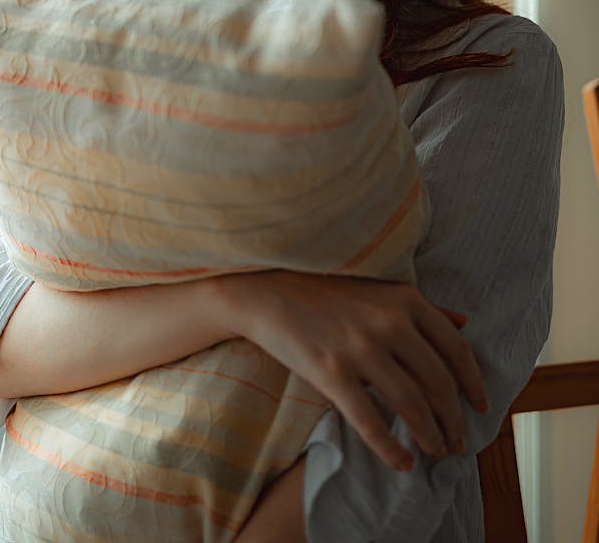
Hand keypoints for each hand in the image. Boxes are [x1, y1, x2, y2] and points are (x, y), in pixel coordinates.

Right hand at [216, 271, 488, 472]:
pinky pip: (370, 422)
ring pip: (412, 406)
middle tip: (458, 442)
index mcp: (406, 300)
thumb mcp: (382, 290)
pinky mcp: (331, 372)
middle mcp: (389, 322)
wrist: (269, 292)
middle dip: (454, 420)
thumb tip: (465, 324)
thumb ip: (424, 308)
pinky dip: (392, 449)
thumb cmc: (329, 292)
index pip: (456, 350)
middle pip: (439, 384)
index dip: (474, 385)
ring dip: (430, 437)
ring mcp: (360, 347)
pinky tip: (402, 461)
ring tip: (435, 452)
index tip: (482, 408)